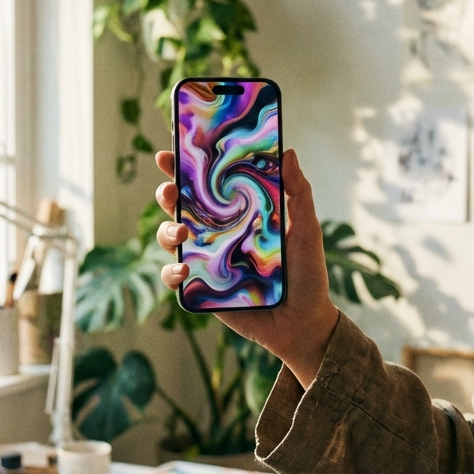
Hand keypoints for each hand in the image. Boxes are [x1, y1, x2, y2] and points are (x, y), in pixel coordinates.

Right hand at [154, 149, 338, 386]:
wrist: (305, 322)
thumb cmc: (307, 273)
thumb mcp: (306, 229)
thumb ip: (298, 192)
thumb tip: (289, 152)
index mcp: (238, 214)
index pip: (207, 186)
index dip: (184, 168)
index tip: (170, 151)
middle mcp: (218, 234)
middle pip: (180, 207)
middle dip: (166, 194)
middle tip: (169, 191)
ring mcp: (206, 261)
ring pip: (171, 239)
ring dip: (166, 231)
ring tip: (181, 233)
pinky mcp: (201, 290)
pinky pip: (175, 278)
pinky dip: (171, 272)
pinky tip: (183, 269)